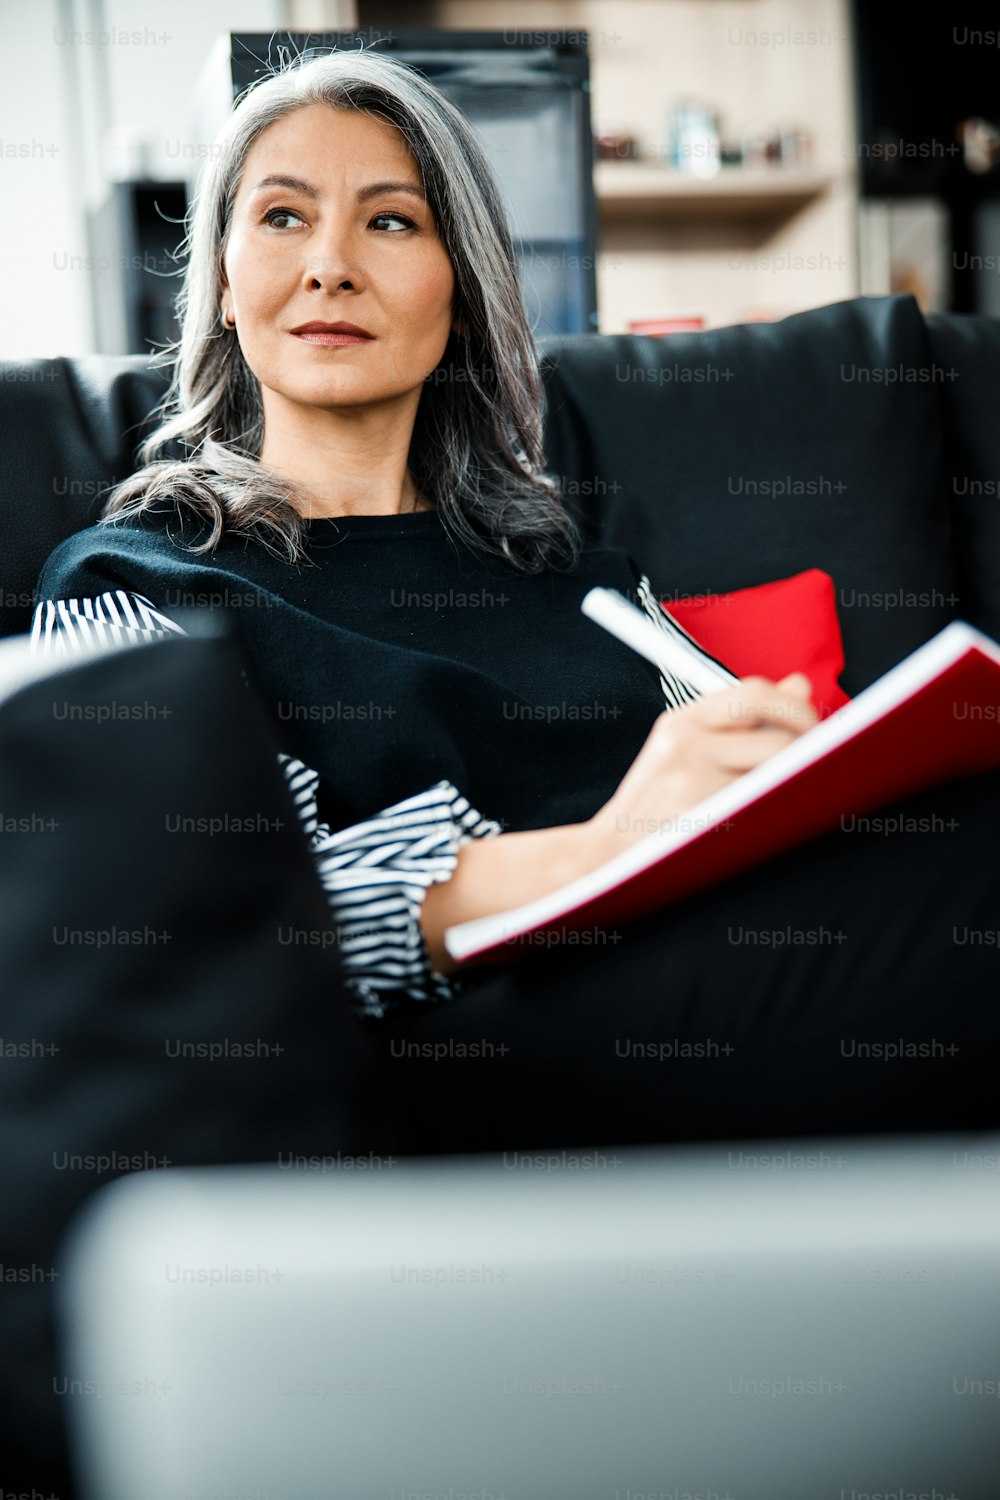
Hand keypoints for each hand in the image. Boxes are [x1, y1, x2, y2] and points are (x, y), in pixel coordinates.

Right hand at [579, 673, 819, 866]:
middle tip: (822, 762)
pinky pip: (764, 803)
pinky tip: (777, 816)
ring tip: (796, 791)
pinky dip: (780, 808)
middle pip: (774, 728)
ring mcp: (692, 778)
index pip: (754, 693)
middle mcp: (685, 741)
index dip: (795, 708)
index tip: (811, 728)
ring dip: (798, 778)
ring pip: (777, 766)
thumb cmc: (660, 805)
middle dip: (809, 743)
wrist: (610, 855)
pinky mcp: (701, 813)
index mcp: (682, 721)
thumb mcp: (689, 749)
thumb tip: (799, 683)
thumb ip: (743, 719)